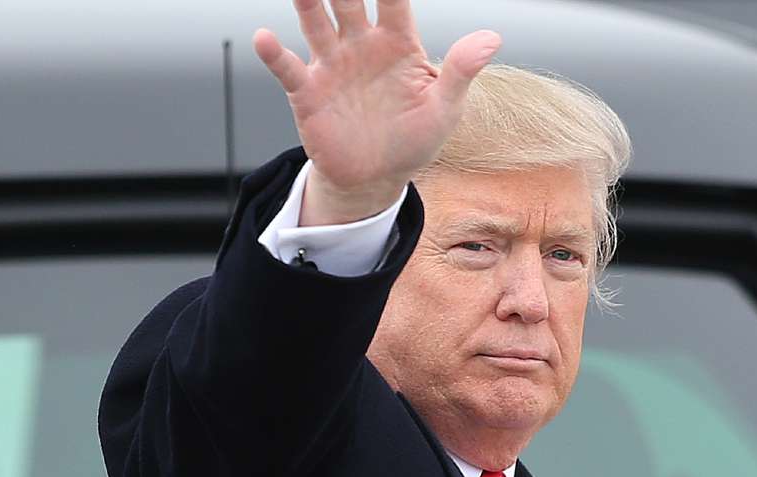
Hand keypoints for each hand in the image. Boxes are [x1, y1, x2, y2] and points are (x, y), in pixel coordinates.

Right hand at [254, 0, 500, 224]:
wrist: (377, 179)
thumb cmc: (414, 140)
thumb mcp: (445, 109)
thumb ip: (461, 71)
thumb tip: (491, 38)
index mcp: (397, 43)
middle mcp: (361, 45)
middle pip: (348, 1)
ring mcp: (332, 66)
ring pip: (316, 23)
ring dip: (308, 3)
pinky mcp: (307, 93)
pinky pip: (287, 68)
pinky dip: (274, 54)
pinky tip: (265, 38)